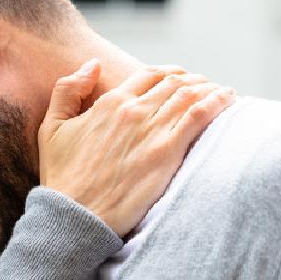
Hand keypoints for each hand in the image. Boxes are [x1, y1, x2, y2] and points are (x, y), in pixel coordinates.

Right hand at [38, 59, 235, 236]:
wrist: (75, 215)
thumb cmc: (62, 177)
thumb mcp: (51, 128)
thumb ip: (68, 90)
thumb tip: (92, 64)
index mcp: (110, 103)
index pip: (149, 75)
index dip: (169, 73)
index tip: (181, 78)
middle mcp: (133, 111)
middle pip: (174, 82)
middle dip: (194, 80)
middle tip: (206, 87)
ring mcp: (152, 130)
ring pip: (190, 94)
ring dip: (210, 88)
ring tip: (222, 92)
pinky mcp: (167, 153)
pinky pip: (199, 116)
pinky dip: (217, 102)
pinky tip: (229, 99)